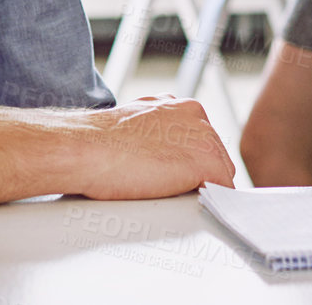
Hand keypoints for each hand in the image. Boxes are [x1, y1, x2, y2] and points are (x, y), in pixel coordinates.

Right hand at [77, 96, 236, 198]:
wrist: (87, 148)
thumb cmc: (98, 143)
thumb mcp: (134, 127)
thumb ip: (157, 134)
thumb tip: (161, 154)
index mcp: (177, 106)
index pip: (201, 140)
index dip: (190, 162)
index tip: (176, 175)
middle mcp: (195, 115)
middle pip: (215, 155)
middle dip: (200, 174)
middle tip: (172, 191)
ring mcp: (203, 137)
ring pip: (221, 172)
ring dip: (203, 187)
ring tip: (173, 197)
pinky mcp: (205, 162)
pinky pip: (224, 189)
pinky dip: (212, 201)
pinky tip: (188, 205)